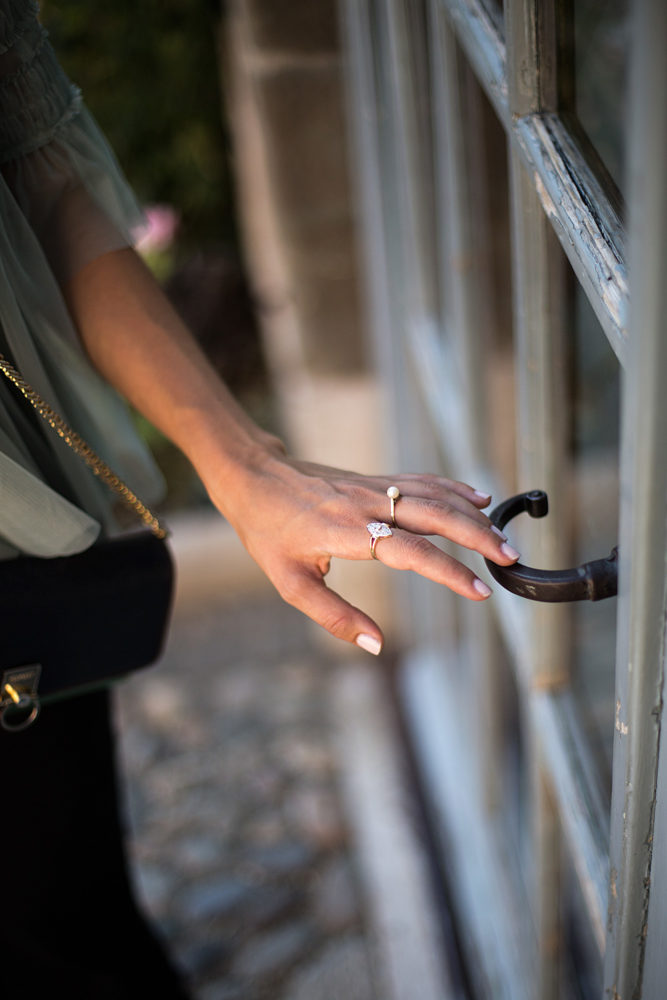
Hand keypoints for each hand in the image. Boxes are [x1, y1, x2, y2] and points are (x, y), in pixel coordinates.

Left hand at [209, 446, 519, 655]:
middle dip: (477, 535)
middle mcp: (369, 504)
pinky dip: (453, 488)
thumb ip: (334, 617)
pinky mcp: (374, 479)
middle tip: (509, 557)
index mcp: (349, 532)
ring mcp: (374, 487)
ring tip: (502, 536)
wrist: (253, 477)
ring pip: (434, 495)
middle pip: (435, 515)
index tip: (478, 590)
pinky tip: (476, 498)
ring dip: (471, 513)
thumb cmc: (268, 533)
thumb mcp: (290, 584)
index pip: (412, 552)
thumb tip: (376, 645)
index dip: (448, 571)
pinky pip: (421, 480)